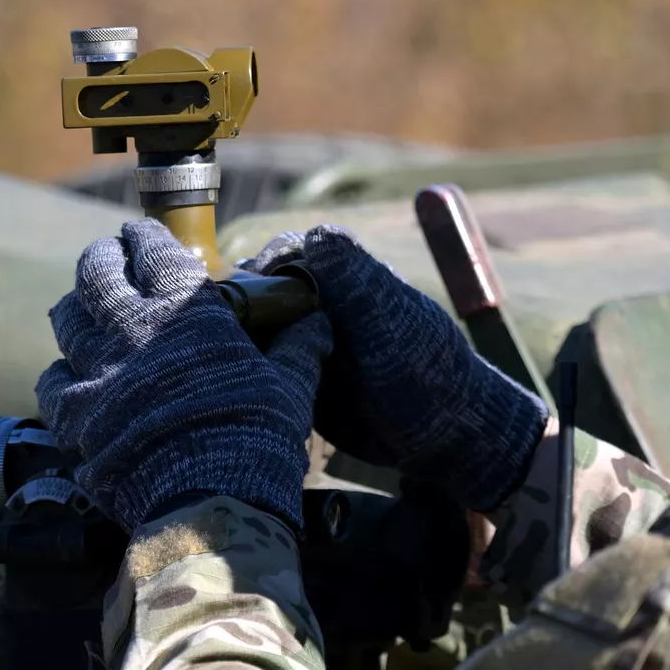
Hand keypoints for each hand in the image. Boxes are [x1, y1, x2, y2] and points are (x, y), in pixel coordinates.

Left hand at [37, 219, 331, 531]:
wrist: (210, 504)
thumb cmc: (258, 439)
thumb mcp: (290, 387)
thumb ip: (297, 347)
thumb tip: (318, 321)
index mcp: (184, 310)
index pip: (153, 250)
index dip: (144, 236)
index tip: (141, 232)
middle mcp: (132, 330)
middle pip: (96, 273)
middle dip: (101, 257)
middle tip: (108, 256)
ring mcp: (96, 372)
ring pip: (67, 319)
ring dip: (76, 306)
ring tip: (84, 305)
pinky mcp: (75, 418)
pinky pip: (51, 379)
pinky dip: (60, 371)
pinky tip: (70, 374)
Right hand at [242, 226, 545, 511]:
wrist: (443, 435)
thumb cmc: (426, 370)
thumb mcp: (391, 321)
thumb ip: (357, 280)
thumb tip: (317, 234)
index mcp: (342, 278)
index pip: (284, 256)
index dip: (260, 272)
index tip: (243, 297)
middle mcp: (320, 305)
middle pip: (259, 292)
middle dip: (238, 310)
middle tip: (226, 339)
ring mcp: (307, 341)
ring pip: (256, 329)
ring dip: (238, 342)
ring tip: (226, 365)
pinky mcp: (300, 378)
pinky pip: (264, 367)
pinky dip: (249, 373)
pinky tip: (238, 389)